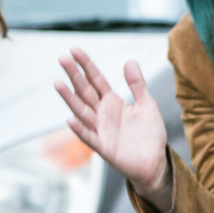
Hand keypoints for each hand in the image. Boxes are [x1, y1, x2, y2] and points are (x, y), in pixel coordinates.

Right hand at [55, 47, 171, 212]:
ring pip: (82, 111)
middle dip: (74, 75)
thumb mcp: (147, 104)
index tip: (74, 50)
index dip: (86, 65)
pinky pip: (89, 137)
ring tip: (58, 83)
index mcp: (112, 102)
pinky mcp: (105, 147)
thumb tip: (129, 60)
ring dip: (70, 98)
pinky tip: (70, 119)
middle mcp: (103, 114)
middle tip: (62, 58)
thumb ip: (137, 84)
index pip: (96, 80)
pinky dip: (79, 129)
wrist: (155, 162)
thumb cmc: (150, 135)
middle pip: (85, 91)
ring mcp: (101, 130)